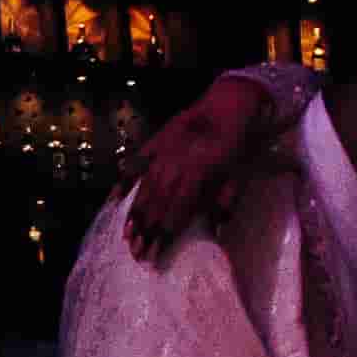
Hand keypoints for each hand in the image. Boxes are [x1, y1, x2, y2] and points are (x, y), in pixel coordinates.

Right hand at [121, 75, 300, 262]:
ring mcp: (163, 151)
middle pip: (156, 203)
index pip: (176, 211)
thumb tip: (216, 233)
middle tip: (135, 252)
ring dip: (135, 213)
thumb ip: (226, 202)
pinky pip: (137, 162)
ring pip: (144, 187)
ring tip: (126, 235)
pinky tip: (115, 197)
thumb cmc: (241, 141)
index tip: (153, 256)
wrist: (232, 101)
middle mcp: (175, 163)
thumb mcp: (242, 172)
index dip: (164, 235)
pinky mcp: (156, 141)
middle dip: (146, 230)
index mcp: (199, 172)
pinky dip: (125, 180)